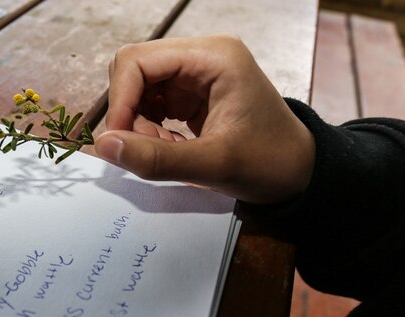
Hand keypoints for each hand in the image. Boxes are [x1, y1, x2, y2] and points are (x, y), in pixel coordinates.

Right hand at [94, 35, 314, 203]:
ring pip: (138, 89)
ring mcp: (195, 72)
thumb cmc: (271, 163)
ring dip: (139, 124)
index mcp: (214, 56)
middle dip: (130, 113)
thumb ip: (155, 158)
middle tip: (150, 148)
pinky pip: (150, 103)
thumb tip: (104, 147)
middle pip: (134, 70)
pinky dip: (149, 129)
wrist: (300, 173)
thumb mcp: (213, 165)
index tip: (119, 141)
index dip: (120, 100)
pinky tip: (172, 147)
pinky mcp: (190, 92)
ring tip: (167, 150)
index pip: (138, 61)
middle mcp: (201, 55)